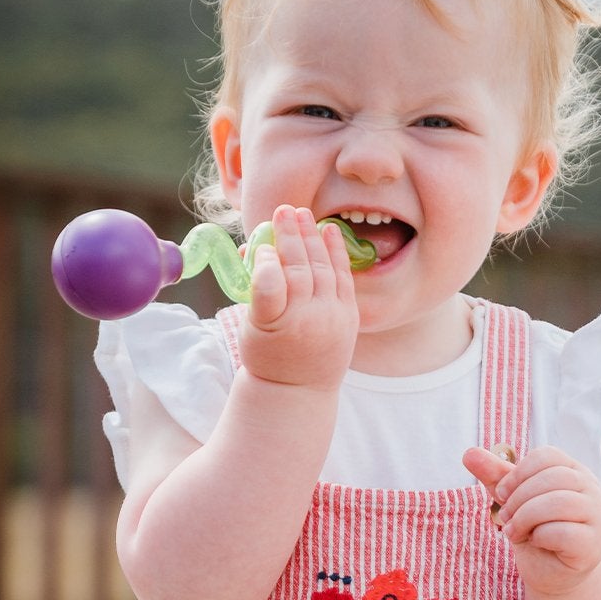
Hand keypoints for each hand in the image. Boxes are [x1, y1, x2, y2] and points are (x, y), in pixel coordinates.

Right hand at [239, 205, 358, 394]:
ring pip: (321, 269)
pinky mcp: (350, 317)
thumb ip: (255, 288)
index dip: (266, 263)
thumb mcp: (250, 325)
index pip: (270, 287)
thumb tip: (252, 249)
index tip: (259, 247)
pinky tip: (328, 230)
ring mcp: (331, 319)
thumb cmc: (267, 352)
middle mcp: (306, 323)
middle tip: (283, 210)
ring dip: (312, 238)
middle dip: (291, 237)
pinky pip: (342, 277)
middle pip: (298, 271)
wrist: (298, 389)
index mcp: (274, 327)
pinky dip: (336, 252)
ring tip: (301, 214)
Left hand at [461, 445, 600, 595]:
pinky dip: (540, 536)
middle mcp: (591, 489)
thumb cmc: (537, 533)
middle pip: (553, 478)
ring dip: (526, 517)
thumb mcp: (515, 502)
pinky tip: (535, 542)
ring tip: (513, 532)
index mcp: (574, 472)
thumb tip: (468, 453)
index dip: (517, 474)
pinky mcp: (592, 544)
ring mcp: (596, 516)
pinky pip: (564, 532)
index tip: (501, 494)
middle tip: (504, 518)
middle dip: (518, 498)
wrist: (555, 575)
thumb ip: (496, 477)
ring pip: (559, 503)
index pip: (546, 456)